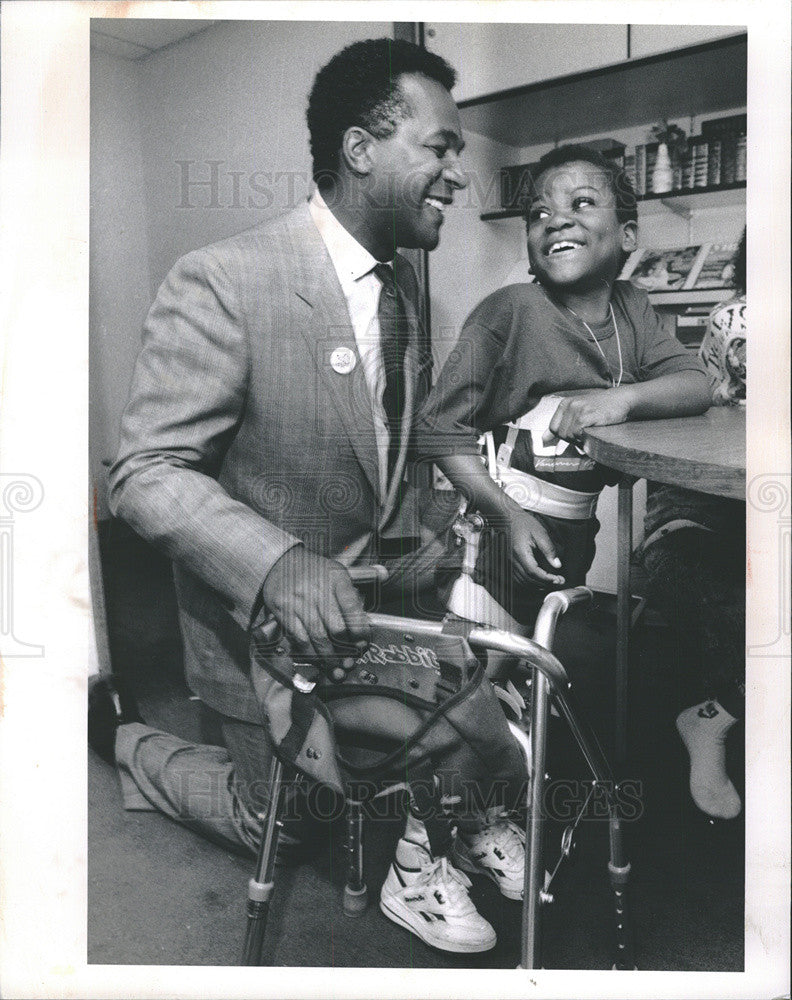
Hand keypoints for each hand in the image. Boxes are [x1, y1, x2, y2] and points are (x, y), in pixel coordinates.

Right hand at [261, 547, 369, 675]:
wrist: (279, 562)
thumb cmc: (315, 571)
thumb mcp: (338, 570)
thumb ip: (362, 580)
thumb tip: (383, 581)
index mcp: (336, 578)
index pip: (352, 607)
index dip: (360, 630)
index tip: (363, 643)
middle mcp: (318, 590)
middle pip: (336, 628)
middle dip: (346, 649)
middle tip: (350, 661)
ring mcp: (299, 602)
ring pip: (318, 637)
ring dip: (329, 657)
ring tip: (336, 668)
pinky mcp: (284, 612)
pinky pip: (299, 638)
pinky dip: (310, 653)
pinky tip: (317, 659)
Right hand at [509, 510, 564, 586]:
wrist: (507, 517)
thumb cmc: (523, 523)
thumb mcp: (540, 533)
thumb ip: (549, 549)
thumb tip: (557, 565)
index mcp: (521, 552)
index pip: (533, 572)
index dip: (546, 579)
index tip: (558, 579)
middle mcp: (513, 560)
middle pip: (528, 579)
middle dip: (544, 583)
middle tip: (558, 581)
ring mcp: (509, 562)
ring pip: (522, 581)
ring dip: (537, 585)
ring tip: (550, 581)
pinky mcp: (508, 562)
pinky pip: (517, 578)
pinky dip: (528, 582)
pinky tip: (537, 580)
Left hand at [545, 389, 632, 445]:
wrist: (621, 400)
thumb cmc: (600, 408)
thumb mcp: (578, 412)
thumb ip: (560, 425)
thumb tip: (543, 439)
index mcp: (565, 404)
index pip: (553, 428)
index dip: (563, 436)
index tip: (575, 435)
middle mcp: (569, 405)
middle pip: (561, 433)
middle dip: (572, 439)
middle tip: (585, 435)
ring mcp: (578, 410)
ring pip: (569, 435)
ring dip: (579, 440)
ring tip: (590, 433)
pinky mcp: (587, 416)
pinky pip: (578, 433)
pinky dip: (585, 438)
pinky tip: (593, 432)